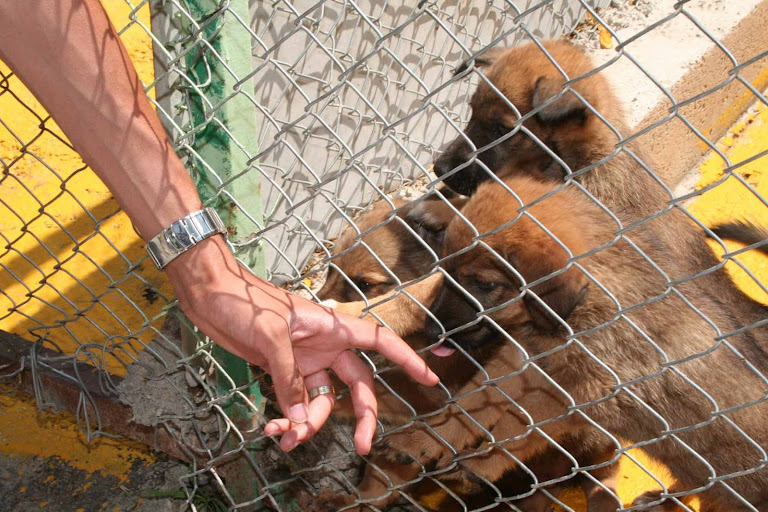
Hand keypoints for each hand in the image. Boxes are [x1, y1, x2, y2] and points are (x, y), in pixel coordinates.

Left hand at [165, 236, 437, 454]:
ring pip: (321, 401)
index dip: (407, 359)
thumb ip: (288, 378)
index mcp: (333, 327)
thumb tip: (298, 421)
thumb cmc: (245, 301)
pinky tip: (273, 430)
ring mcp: (304, 359)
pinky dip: (288, 418)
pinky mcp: (282, 370)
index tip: (429, 379)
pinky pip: (295, 401)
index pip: (380, 342)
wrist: (210, 294)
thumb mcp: (271, 336)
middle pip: (357, 385)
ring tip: (285, 439)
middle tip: (361, 447)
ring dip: (308, 424)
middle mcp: (325, 345)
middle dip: (361, 416)